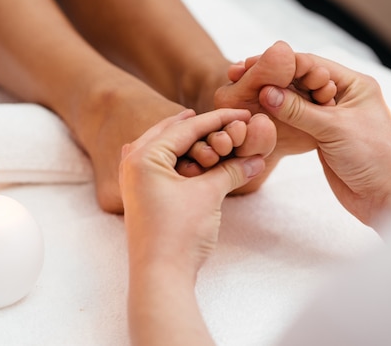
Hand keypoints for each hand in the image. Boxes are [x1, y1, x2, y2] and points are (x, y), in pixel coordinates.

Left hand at [120, 108, 267, 275]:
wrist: (161, 276)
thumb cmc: (179, 234)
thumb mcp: (209, 194)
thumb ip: (232, 171)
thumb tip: (257, 160)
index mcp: (144, 156)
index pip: (187, 128)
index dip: (219, 120)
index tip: (242, 114)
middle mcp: (133, 163)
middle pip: (171, 132)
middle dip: (201, 126)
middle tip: (228, 120)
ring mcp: (134, 179)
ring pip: (164, 147)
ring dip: (189, 140)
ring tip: (212, 133)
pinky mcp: (141, 194)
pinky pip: (160, 164)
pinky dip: (180, 157)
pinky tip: (195, 157)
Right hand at [259, 55, 390, 227]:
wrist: (386, 198)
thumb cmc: (374, 158)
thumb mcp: (334, 128)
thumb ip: (298, 110)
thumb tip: (266, 92)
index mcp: (355, 84)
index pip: (312, 65)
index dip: (281, 64)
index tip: (253, 64)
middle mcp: (343, 96)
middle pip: (302, 80)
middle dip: (274, 79)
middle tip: (243, 75)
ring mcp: (332, 117)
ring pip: (297, 101)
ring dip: (274, 98)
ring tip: (245, 93)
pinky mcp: (323, 136)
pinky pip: (297, 121)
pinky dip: (280, 117)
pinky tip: (260, 113)